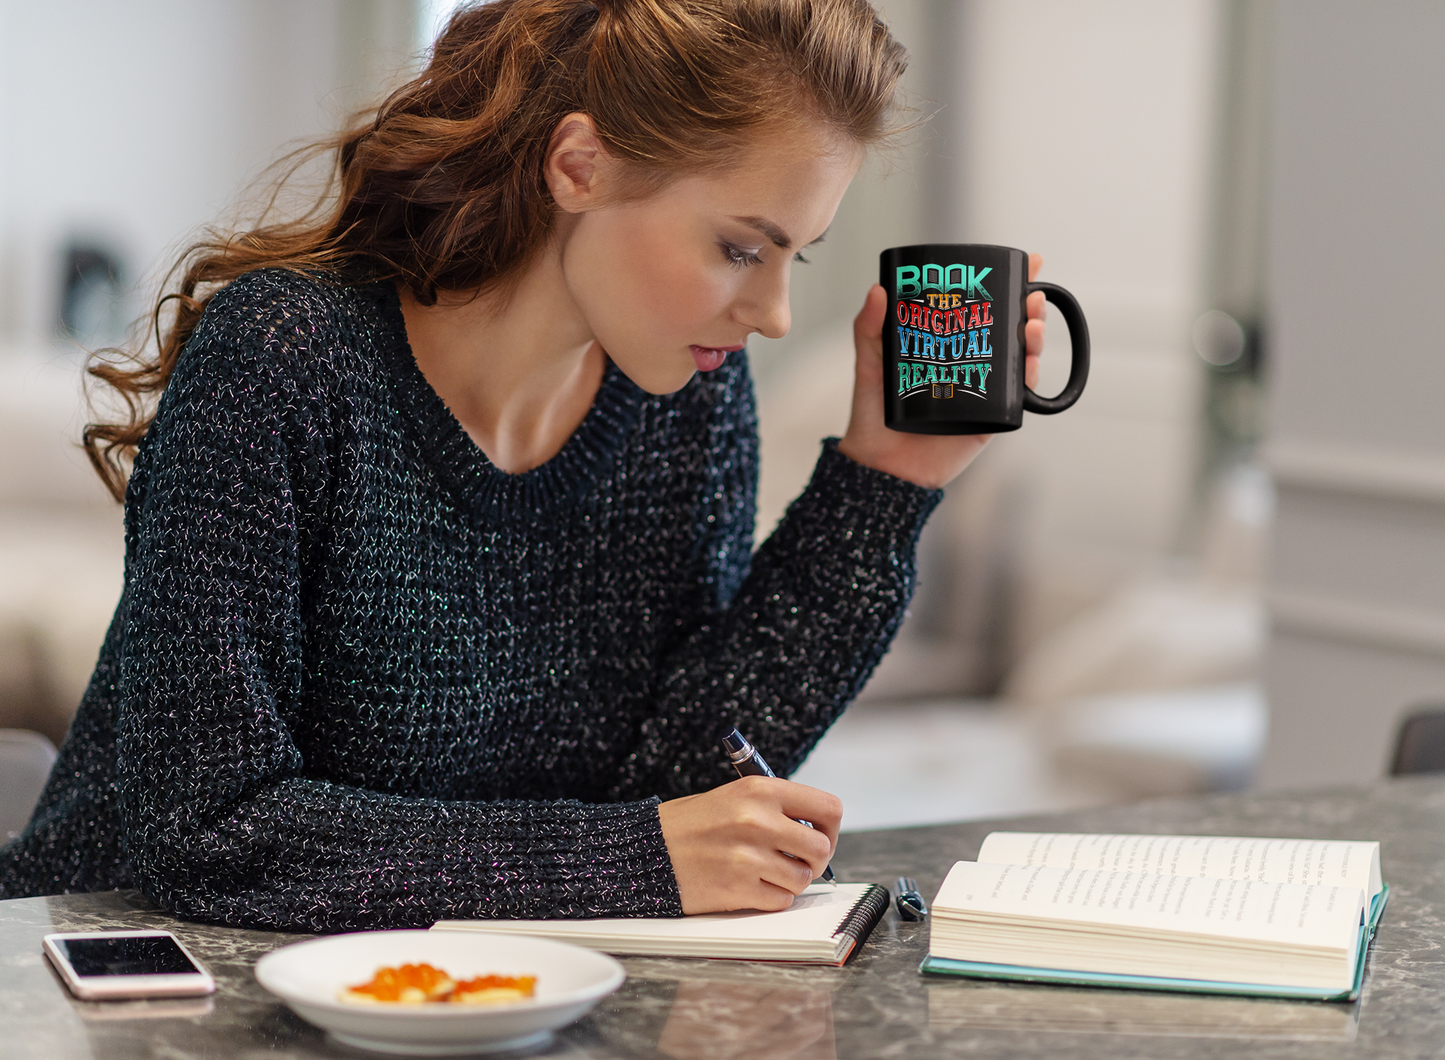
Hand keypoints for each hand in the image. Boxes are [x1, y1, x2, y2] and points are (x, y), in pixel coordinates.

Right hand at [657, 775, 841, 913]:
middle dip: (814, 860)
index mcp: (760, 790)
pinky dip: (772, 897)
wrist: (645, 850)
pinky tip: (751, 885)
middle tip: (796, 861)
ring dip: (790, 880)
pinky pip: (781, 900)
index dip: (829, 827)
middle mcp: (758, 820)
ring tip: (766, 872)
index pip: (827, 808)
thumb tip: (817, 830)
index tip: (819, 835)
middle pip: (822, 848)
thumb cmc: (690, 824)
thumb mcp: (734, 796)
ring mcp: (749, 856)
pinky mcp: (739, 889)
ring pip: (803, 878)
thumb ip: (776, 808)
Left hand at [837, 253, 1046, 488]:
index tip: (1028, 262)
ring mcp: (984, 390)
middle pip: (1009, 329)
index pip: (981, 308)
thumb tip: (877, 290)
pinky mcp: (991, 418)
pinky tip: (1031, 362)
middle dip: (1029, 308)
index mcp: (946, 345)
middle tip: (1033, 294)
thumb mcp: (869, 365)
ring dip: (1034, 338)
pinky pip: (1019, 395)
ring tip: (1032, 324)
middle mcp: (969, 363)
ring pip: (1020, 358)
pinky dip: (1030, 377)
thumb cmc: (873, 415)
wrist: (881, 466)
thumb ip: (870, 329)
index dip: (1007, 285)